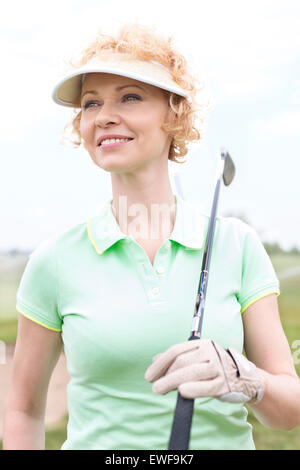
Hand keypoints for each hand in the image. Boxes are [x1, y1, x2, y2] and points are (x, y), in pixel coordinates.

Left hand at [144, 339, 263, 403]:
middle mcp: (210, 353)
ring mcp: (218, 368)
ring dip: (171, 382)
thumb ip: (178, 358)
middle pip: (182, 362)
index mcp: (202, 344)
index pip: (176, 351)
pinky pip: (206, 387)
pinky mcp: (224, 384)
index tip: (149, 376)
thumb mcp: (198, 357)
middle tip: (154, 386)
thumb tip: (154, 360)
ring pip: (191, 373)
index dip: (160, 363)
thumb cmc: (214, 367)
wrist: (245, 377)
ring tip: (159, 389)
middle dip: (165, 375)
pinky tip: (181, 392)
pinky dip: (193, 389)